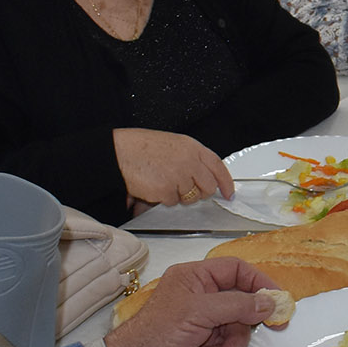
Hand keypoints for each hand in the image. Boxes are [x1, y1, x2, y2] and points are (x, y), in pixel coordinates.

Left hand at [102, 257, 283, 346]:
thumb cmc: (160, 332)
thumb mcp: (200, 312)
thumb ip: (238, 305)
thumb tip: (269, 303)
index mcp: (195, 278)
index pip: (235, 270)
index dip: (258, 282)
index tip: (278, 298)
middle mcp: (201, 297)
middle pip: (241, 301)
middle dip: (250, 319)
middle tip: (275, 328)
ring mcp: (204, 323)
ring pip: (237, 327)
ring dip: (235, 342)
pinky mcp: (205, 346)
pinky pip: (228, 346)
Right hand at [114, 128, 234, 207]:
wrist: (119, 151)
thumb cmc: (141, 147)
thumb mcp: (172, 145)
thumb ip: (191, 159)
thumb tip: (204, 179)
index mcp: (192, 147)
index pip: (218, 166)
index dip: (225, 182)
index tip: (228, 192)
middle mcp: (189, 161)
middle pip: (208, 187)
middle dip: (200, 193)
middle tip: (186, 190)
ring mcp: (179, 176)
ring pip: (190, 197)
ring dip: (179, 195)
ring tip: (162, 181)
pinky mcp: (167, 190)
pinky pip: (171, 202)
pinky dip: (163, 198)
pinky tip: (153, 186)